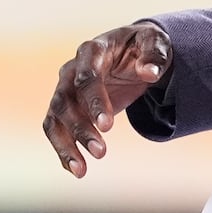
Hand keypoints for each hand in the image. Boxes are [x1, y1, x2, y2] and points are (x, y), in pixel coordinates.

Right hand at [44, 22, 171, 176]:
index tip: (108, 126)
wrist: (132, 50)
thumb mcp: (156, 42)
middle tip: (102, 153)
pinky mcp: (68, 107)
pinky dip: (63, 149)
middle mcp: (71, 71)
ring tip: (81, 171)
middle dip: (81, 129)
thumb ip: (155, 55)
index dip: (94, 102)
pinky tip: (74, 170)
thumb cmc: (143, 45)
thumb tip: (150, 72)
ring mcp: (65, 90)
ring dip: (65, 145)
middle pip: (65, 102)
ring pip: (55, 119)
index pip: (86, 78)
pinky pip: (57, 129)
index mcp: (91, 51)